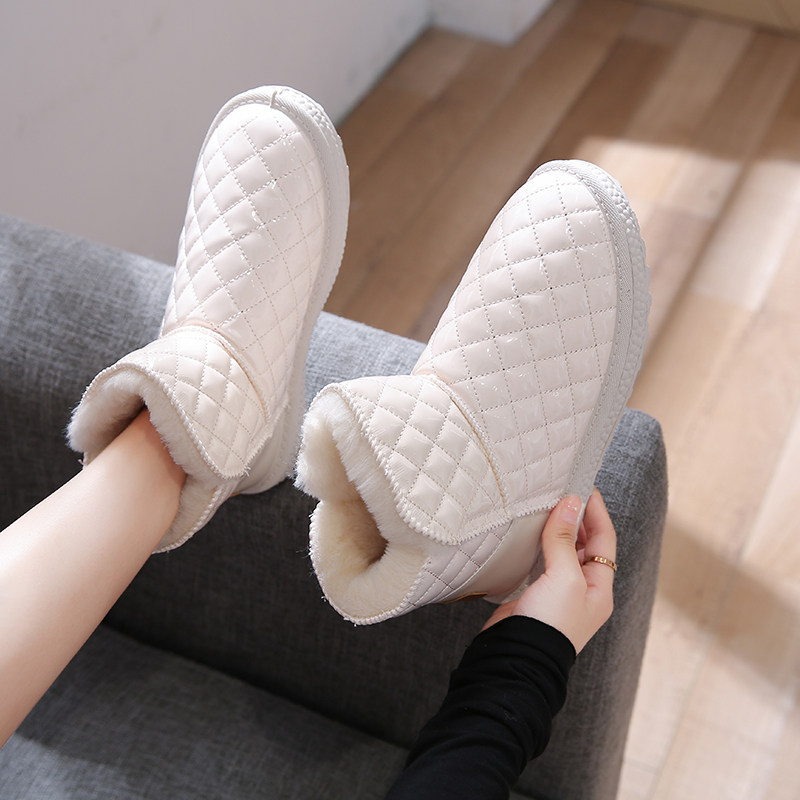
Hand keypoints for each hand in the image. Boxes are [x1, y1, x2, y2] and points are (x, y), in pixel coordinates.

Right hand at [483, 489, 616, 652]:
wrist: (516, 657)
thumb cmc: (549, 624)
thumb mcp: (564, 577)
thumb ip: (565, 539)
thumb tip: (570, 503)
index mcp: (600, 588)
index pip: (604, 539)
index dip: (596, 511)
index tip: (584, 486)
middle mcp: (582, 590)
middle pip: (586, 544)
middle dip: (577, 518)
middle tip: (563, 491)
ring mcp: (558, 593)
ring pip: (563, 551)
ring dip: (557, 529)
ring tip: (547, 506)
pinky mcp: (535, 594)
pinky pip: (542, 561)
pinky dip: (539, 543)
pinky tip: (530, 533)